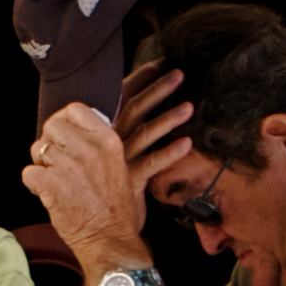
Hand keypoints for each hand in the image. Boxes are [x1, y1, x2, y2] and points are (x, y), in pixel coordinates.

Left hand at [26, 102, 150, 276]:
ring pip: (37, 148)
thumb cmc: (115, 208)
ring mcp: (68, 165)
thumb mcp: (118, 164)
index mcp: (106, 140)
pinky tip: (47, 193)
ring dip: (41, 164)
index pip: (75, 109)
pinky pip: (28, 172)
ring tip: (54, 180)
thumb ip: (97, 144)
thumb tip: (74, 131)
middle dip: (50, 142)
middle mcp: (88, 148)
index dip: (64, 121)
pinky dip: (34, 184)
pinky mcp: (51, 184)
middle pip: (52, 126)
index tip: (64, 136)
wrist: (110, 239)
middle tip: (56, 161)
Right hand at [112, 59, 197, 199]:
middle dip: (159, 89)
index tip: (161, 62)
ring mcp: (120, 159)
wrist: (95, 223)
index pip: (123, 95)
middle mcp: (111, 140)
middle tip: (180, 73)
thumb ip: (120, 128)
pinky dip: (170, 152)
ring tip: (190, 106)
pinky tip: (188, 143)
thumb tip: (142, 105)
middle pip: (136, 108)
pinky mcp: (131, 179)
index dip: (142, 77)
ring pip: (146, 132)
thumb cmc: (105, 183)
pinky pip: (153, 162)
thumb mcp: (109, 150)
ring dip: (169, 118)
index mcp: (106, 128)